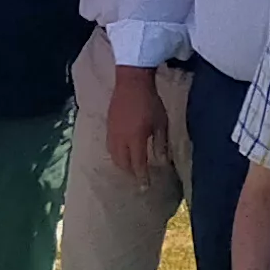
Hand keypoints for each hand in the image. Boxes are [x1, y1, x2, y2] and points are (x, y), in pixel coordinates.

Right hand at [104, 63, 168, 185]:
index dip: (141, 178)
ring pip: (114, 156)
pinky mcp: (108, 126)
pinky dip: (116, 154)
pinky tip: (122, 152)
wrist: (131, 82)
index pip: (137, 164)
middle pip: (123, 163)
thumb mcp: (161, 122)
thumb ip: (160, 143)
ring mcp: (112, 133)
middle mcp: (121, 139)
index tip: (144, 188)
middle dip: (130, 172)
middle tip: (139, 176)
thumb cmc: (150, 101)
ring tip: (130, 167)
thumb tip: (161, 161)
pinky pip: (110, 146)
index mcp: (135, 139)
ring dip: (122, 164)